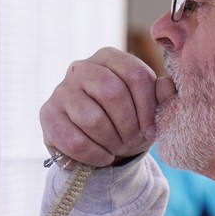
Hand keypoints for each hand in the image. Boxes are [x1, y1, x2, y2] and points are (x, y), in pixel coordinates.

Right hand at [39, 47, 176, 166]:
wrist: (96, 141)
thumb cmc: (127, 120)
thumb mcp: (148, 108)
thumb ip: (162, 96)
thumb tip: (167, 87)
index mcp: (109, 57)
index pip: (135, 75)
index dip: (148, 108)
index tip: (151, 131)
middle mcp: (82, 67)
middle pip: (111, 93)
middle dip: (127, 125)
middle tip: (132, 141)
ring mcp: (61, 89)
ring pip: (91, 117)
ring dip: (110, 141)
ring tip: (117, 149)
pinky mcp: (47, 113)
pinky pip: (72, 139)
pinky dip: (93, 154)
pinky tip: (103, 158)